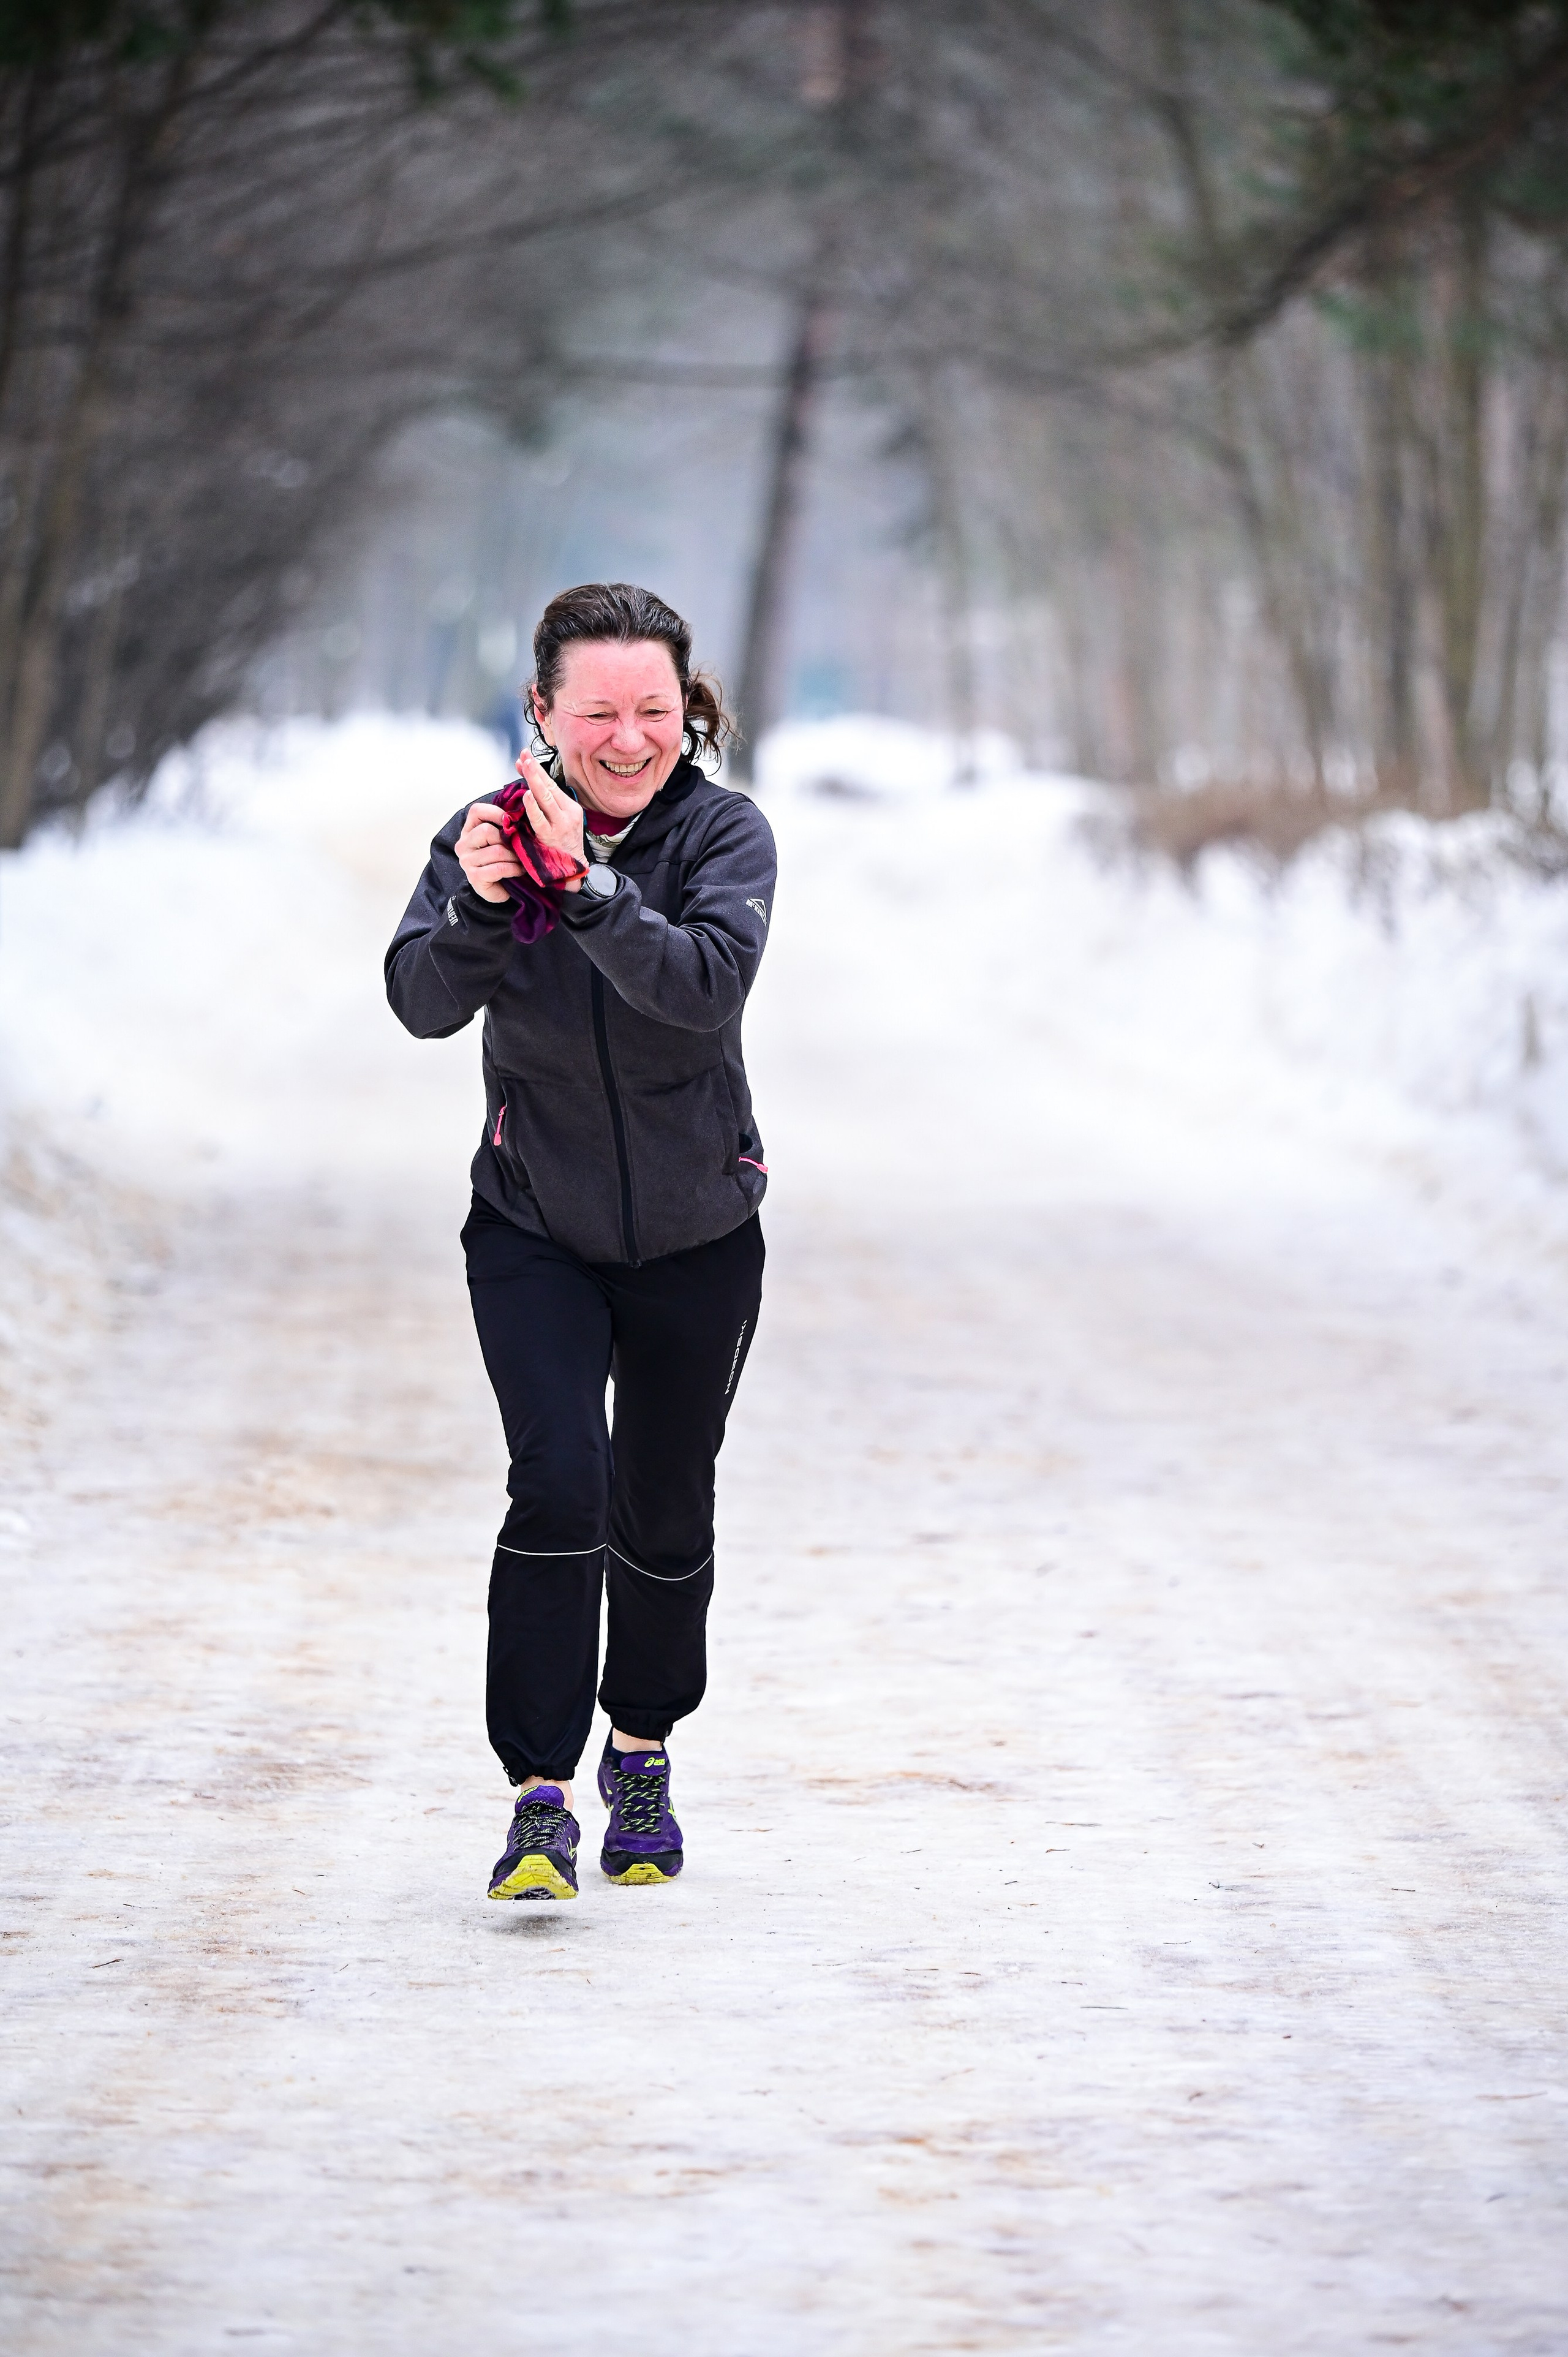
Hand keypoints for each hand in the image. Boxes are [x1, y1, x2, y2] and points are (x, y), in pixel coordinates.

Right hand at [456, 800, 524, 903]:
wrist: (498, 889)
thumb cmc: (501, 861)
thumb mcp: (500, 839)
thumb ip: (503, 826)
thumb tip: (519, 812)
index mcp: (469, 830)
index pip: (477, 811)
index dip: (496, 812)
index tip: (512, 821)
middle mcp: (463, 844)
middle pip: (487, 831)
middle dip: (508, 839)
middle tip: (519, 847)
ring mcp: (467, 861)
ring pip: (496, 850)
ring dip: (514, 856)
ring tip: (521, 860)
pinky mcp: (474, 877)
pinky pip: (499, 868)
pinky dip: (513, 869)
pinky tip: (519, 871)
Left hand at [516, 751, 586, 888]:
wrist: (572, 869)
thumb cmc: (562, 845)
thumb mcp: (561, 821)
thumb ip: (546, 805)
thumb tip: (529, 786)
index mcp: (570, 808)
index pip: (552, 784)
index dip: (538, 770)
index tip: (525, 758)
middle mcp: (567, 813)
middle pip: (550, 787)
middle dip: (535, 769)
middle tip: (525, 755)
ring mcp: (560, 824)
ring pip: (546, 798)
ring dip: (534, 780)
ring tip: (526, 765)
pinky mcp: (551, 837)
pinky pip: (540, 819)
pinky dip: (533, 806)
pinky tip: (527, 795)